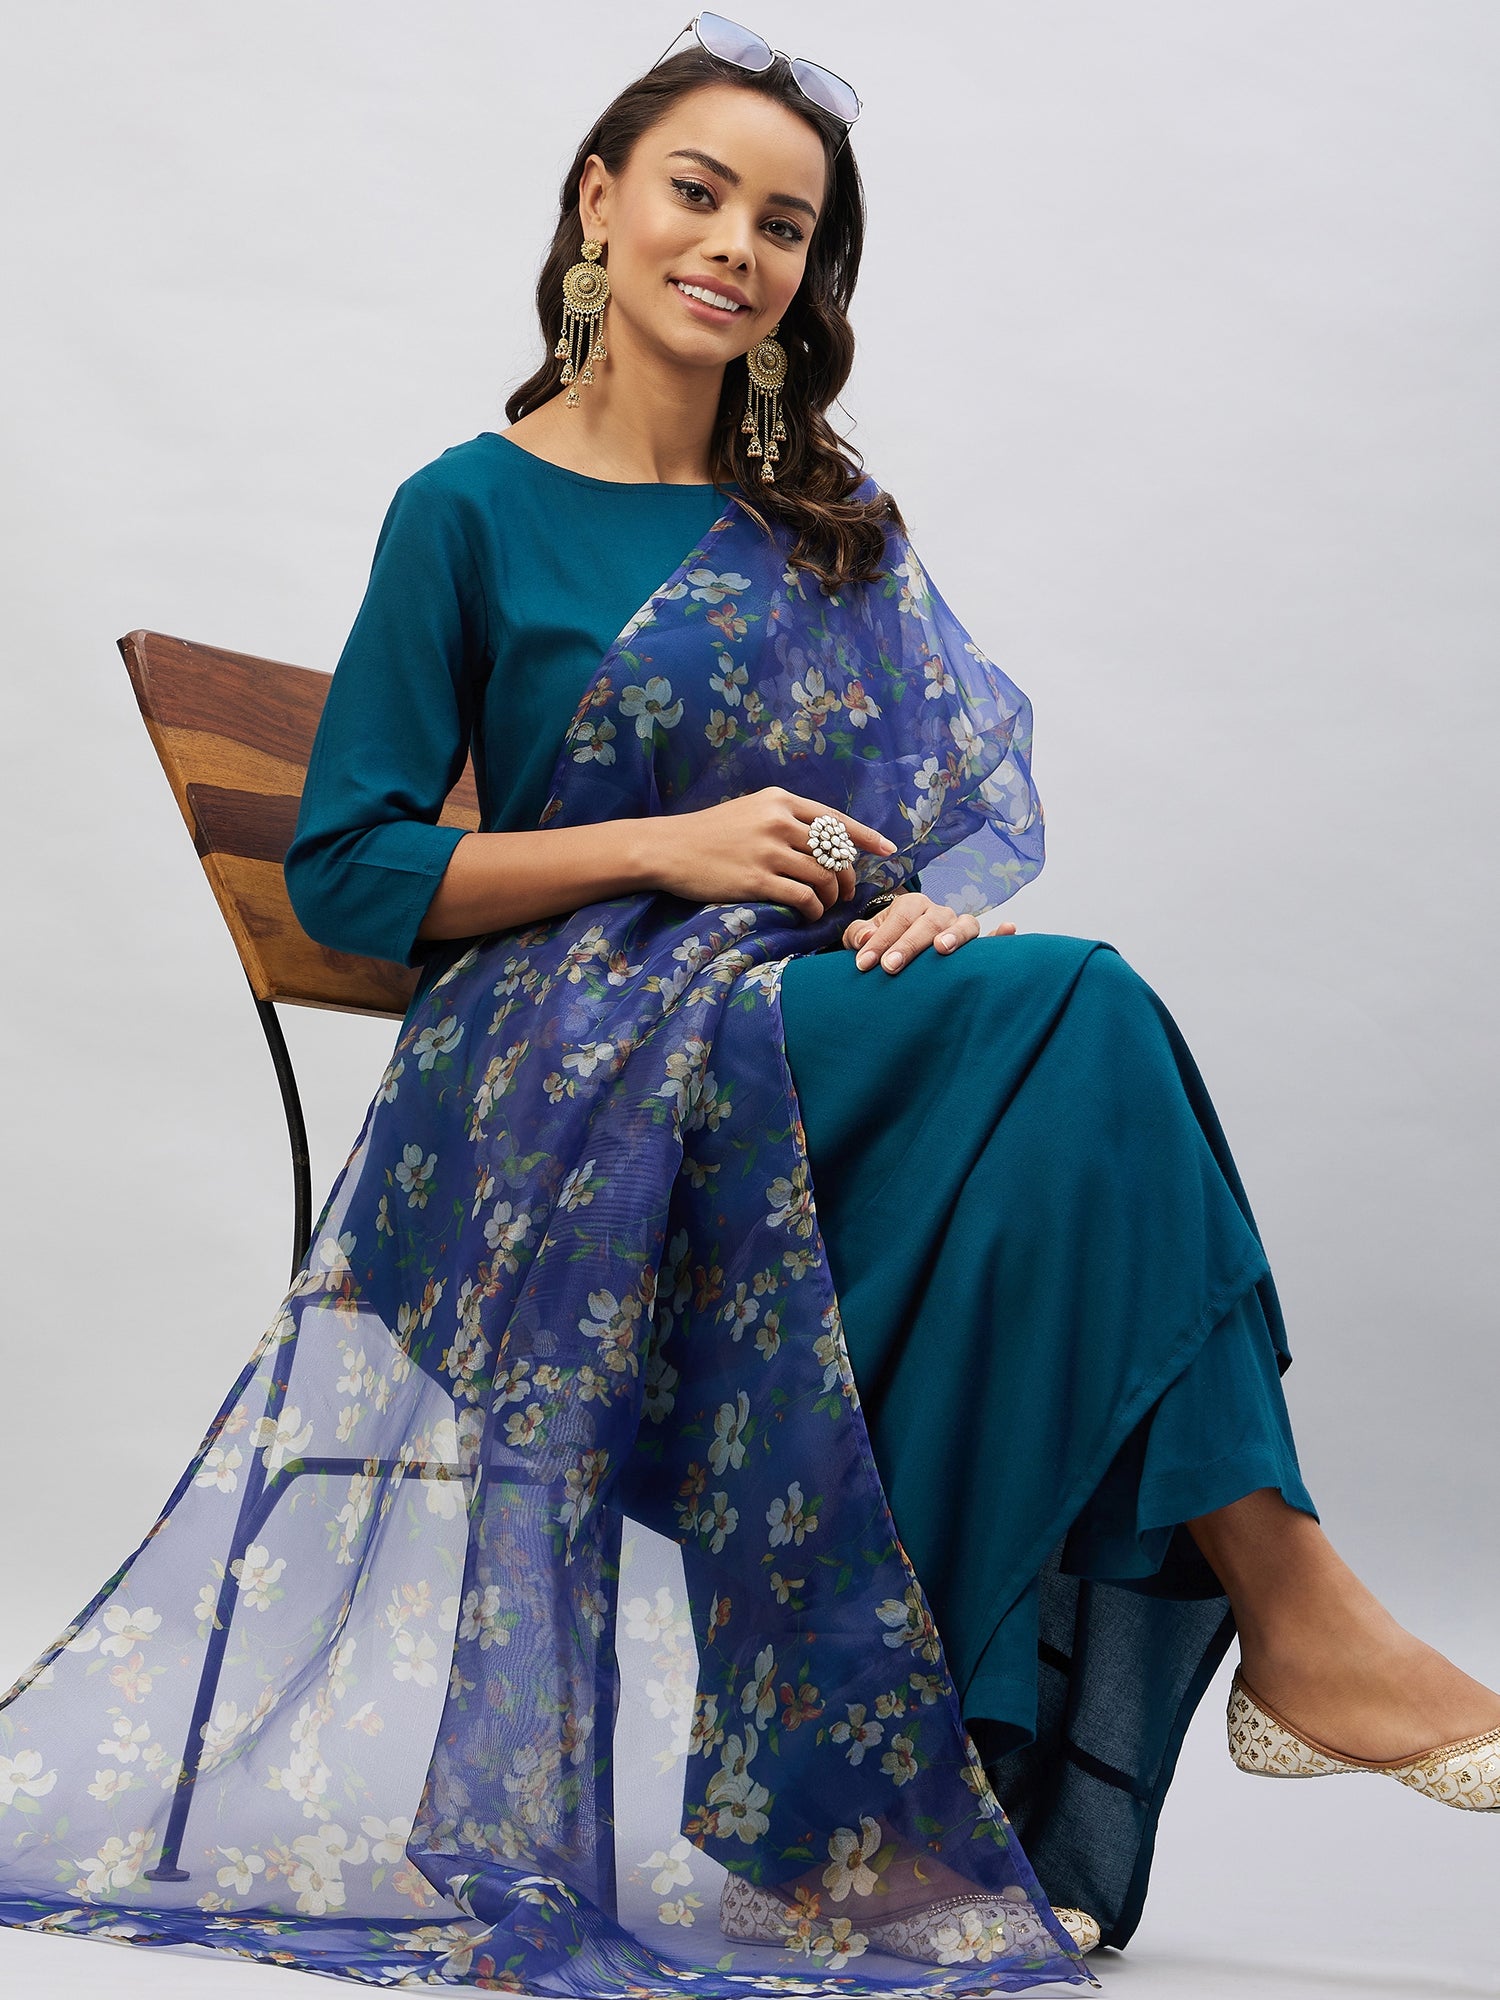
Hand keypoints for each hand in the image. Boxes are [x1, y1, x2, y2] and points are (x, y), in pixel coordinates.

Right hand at [646, 786, 896, 920]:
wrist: (667, 847)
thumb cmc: (709, 833)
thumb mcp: (750, 811)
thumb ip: (784, 819)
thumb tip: (823, 839)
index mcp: (780, 800)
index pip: (835, 819)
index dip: (865, 837)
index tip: (887, 849)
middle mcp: (778, 821)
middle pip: (834, 851)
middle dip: (847, 876)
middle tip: (846, 893)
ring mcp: (767, 850)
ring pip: (822, 876)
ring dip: (830, 896)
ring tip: (825, 906)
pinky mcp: (756, 878)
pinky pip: (802, 896)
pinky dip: (813, 909)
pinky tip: (808, 914)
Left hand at [842, 893, 1016, 973]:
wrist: (897, 951)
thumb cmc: (881, 945)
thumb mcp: (863, 938)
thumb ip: (859, 936)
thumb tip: (866, 940)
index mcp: (911, 905)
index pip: (898, 918)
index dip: (881, 940)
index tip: (865, 964)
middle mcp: (938, 913)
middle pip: (929, 922)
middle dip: (909, 944)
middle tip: (891, 966)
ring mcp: (959, 927)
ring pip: (965, 924)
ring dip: (955, 935)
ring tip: (942, 949)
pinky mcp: (975, 946)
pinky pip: (991, 938)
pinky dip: (1000, 935)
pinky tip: (1008, 929)